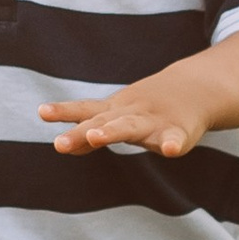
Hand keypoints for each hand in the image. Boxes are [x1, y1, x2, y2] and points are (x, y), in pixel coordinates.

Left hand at [42, 79, 213, 159]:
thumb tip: (62, 145)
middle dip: (81, 133)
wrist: (196, 89)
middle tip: (59, 143)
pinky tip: (170, 151)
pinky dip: (173, 144)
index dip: (64, 111)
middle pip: (103, 122)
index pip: (85, 109)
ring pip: (131, 127)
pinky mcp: (179, 132)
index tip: (42, 112)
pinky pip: (176, 139)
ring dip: (113, 132)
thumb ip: (91, 132)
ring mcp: (154, 122)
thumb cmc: (149, 109)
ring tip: (97, 137)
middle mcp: (130, 114)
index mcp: (115, 111)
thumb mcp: (118, 116)